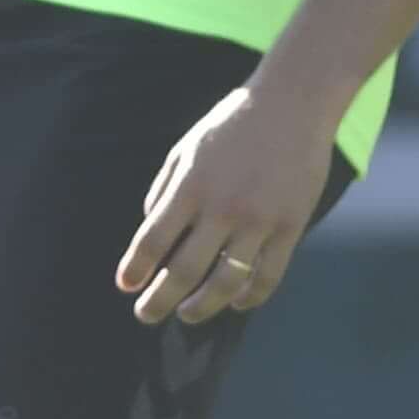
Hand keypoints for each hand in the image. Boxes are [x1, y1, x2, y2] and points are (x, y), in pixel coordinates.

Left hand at [118, 77, 337, 327]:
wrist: (293, 103)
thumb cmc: (232, 123)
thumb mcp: (187, 147)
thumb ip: (165, 188)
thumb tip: (149, 227)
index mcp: (191, 186)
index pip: (152, 240)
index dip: (135, 268)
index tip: (126, 285)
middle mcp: (222, 207)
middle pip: (183, 271)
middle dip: (158, 300)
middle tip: (146, 314)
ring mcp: (259, 220)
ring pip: (225, 282)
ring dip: (202, 307)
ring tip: (187, 315)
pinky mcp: (290, 226)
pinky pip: (268, 276)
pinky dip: (249, 297)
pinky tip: (236, 303)